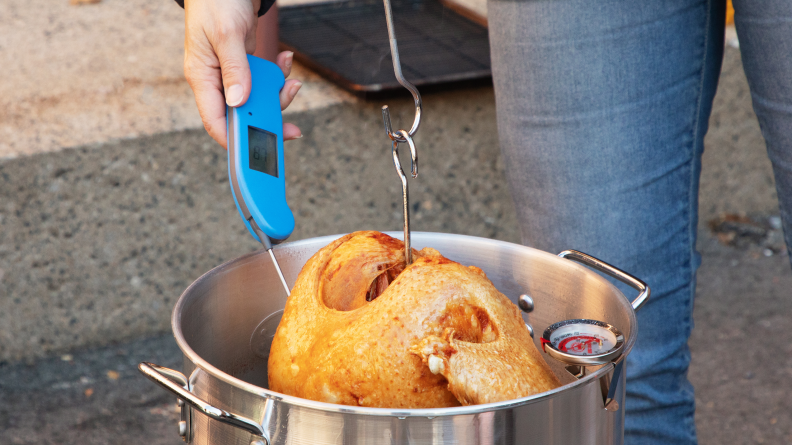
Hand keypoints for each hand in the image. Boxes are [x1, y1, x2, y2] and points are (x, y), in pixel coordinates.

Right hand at [183, 0, 302, 147]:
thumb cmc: (217, 1)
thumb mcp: (227, 36)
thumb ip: (235, 70)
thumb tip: (239, 102)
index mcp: (202, 77)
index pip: (215, 121)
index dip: (235, 141)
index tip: (257, 152)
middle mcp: (216, 80)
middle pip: (242, 115)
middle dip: (268, 118)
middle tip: (292, 126)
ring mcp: (231, 73)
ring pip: (257, 99)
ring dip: (278, 93)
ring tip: (292, 80)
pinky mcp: (245, 65)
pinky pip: (264, 80)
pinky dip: (278, 74)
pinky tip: (286, 60)